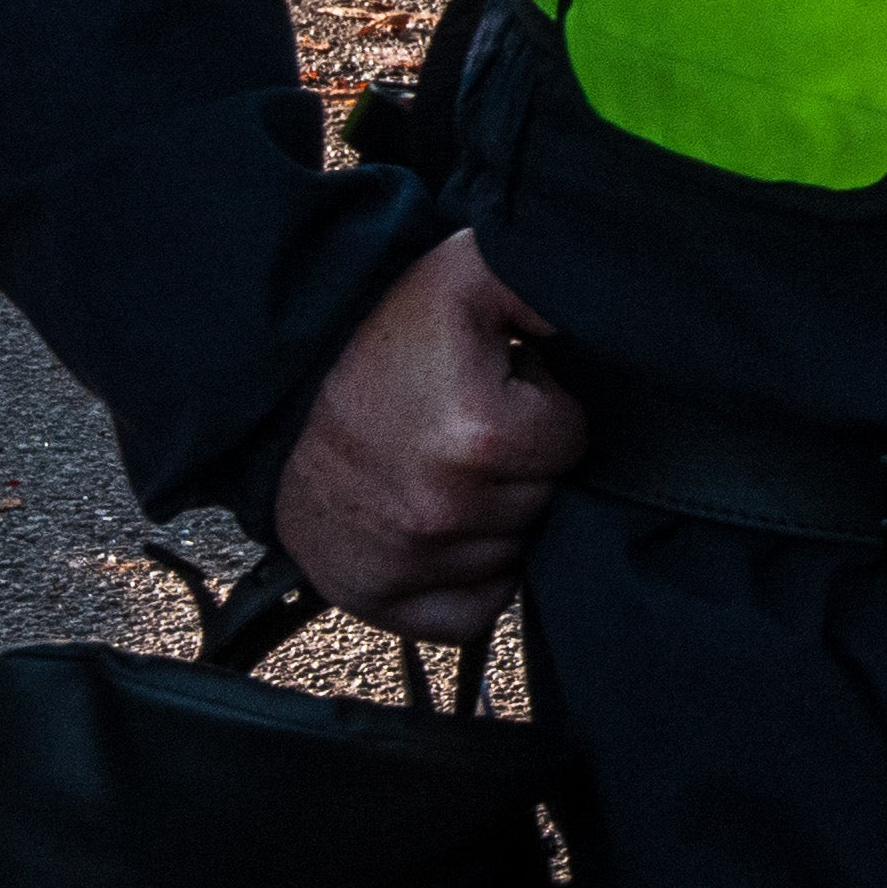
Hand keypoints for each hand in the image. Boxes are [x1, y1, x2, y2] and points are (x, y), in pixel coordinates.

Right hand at [277, 228, 584, 637]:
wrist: (277, 386)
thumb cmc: (383, 331)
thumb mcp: (472, 274)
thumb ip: (546, 280)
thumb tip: (609, 292)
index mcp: (483, 437)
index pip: (572, 441)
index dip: (541, 409)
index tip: (498, 390)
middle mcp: (443, 512)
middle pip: (544, 499)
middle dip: (520, 463)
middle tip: (464, 428)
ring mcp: (407, 563)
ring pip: (513, 552)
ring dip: (494, 516)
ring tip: (441, 467)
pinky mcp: (375, 597)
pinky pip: (470, 613)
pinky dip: (471, 578)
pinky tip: (451, 529)